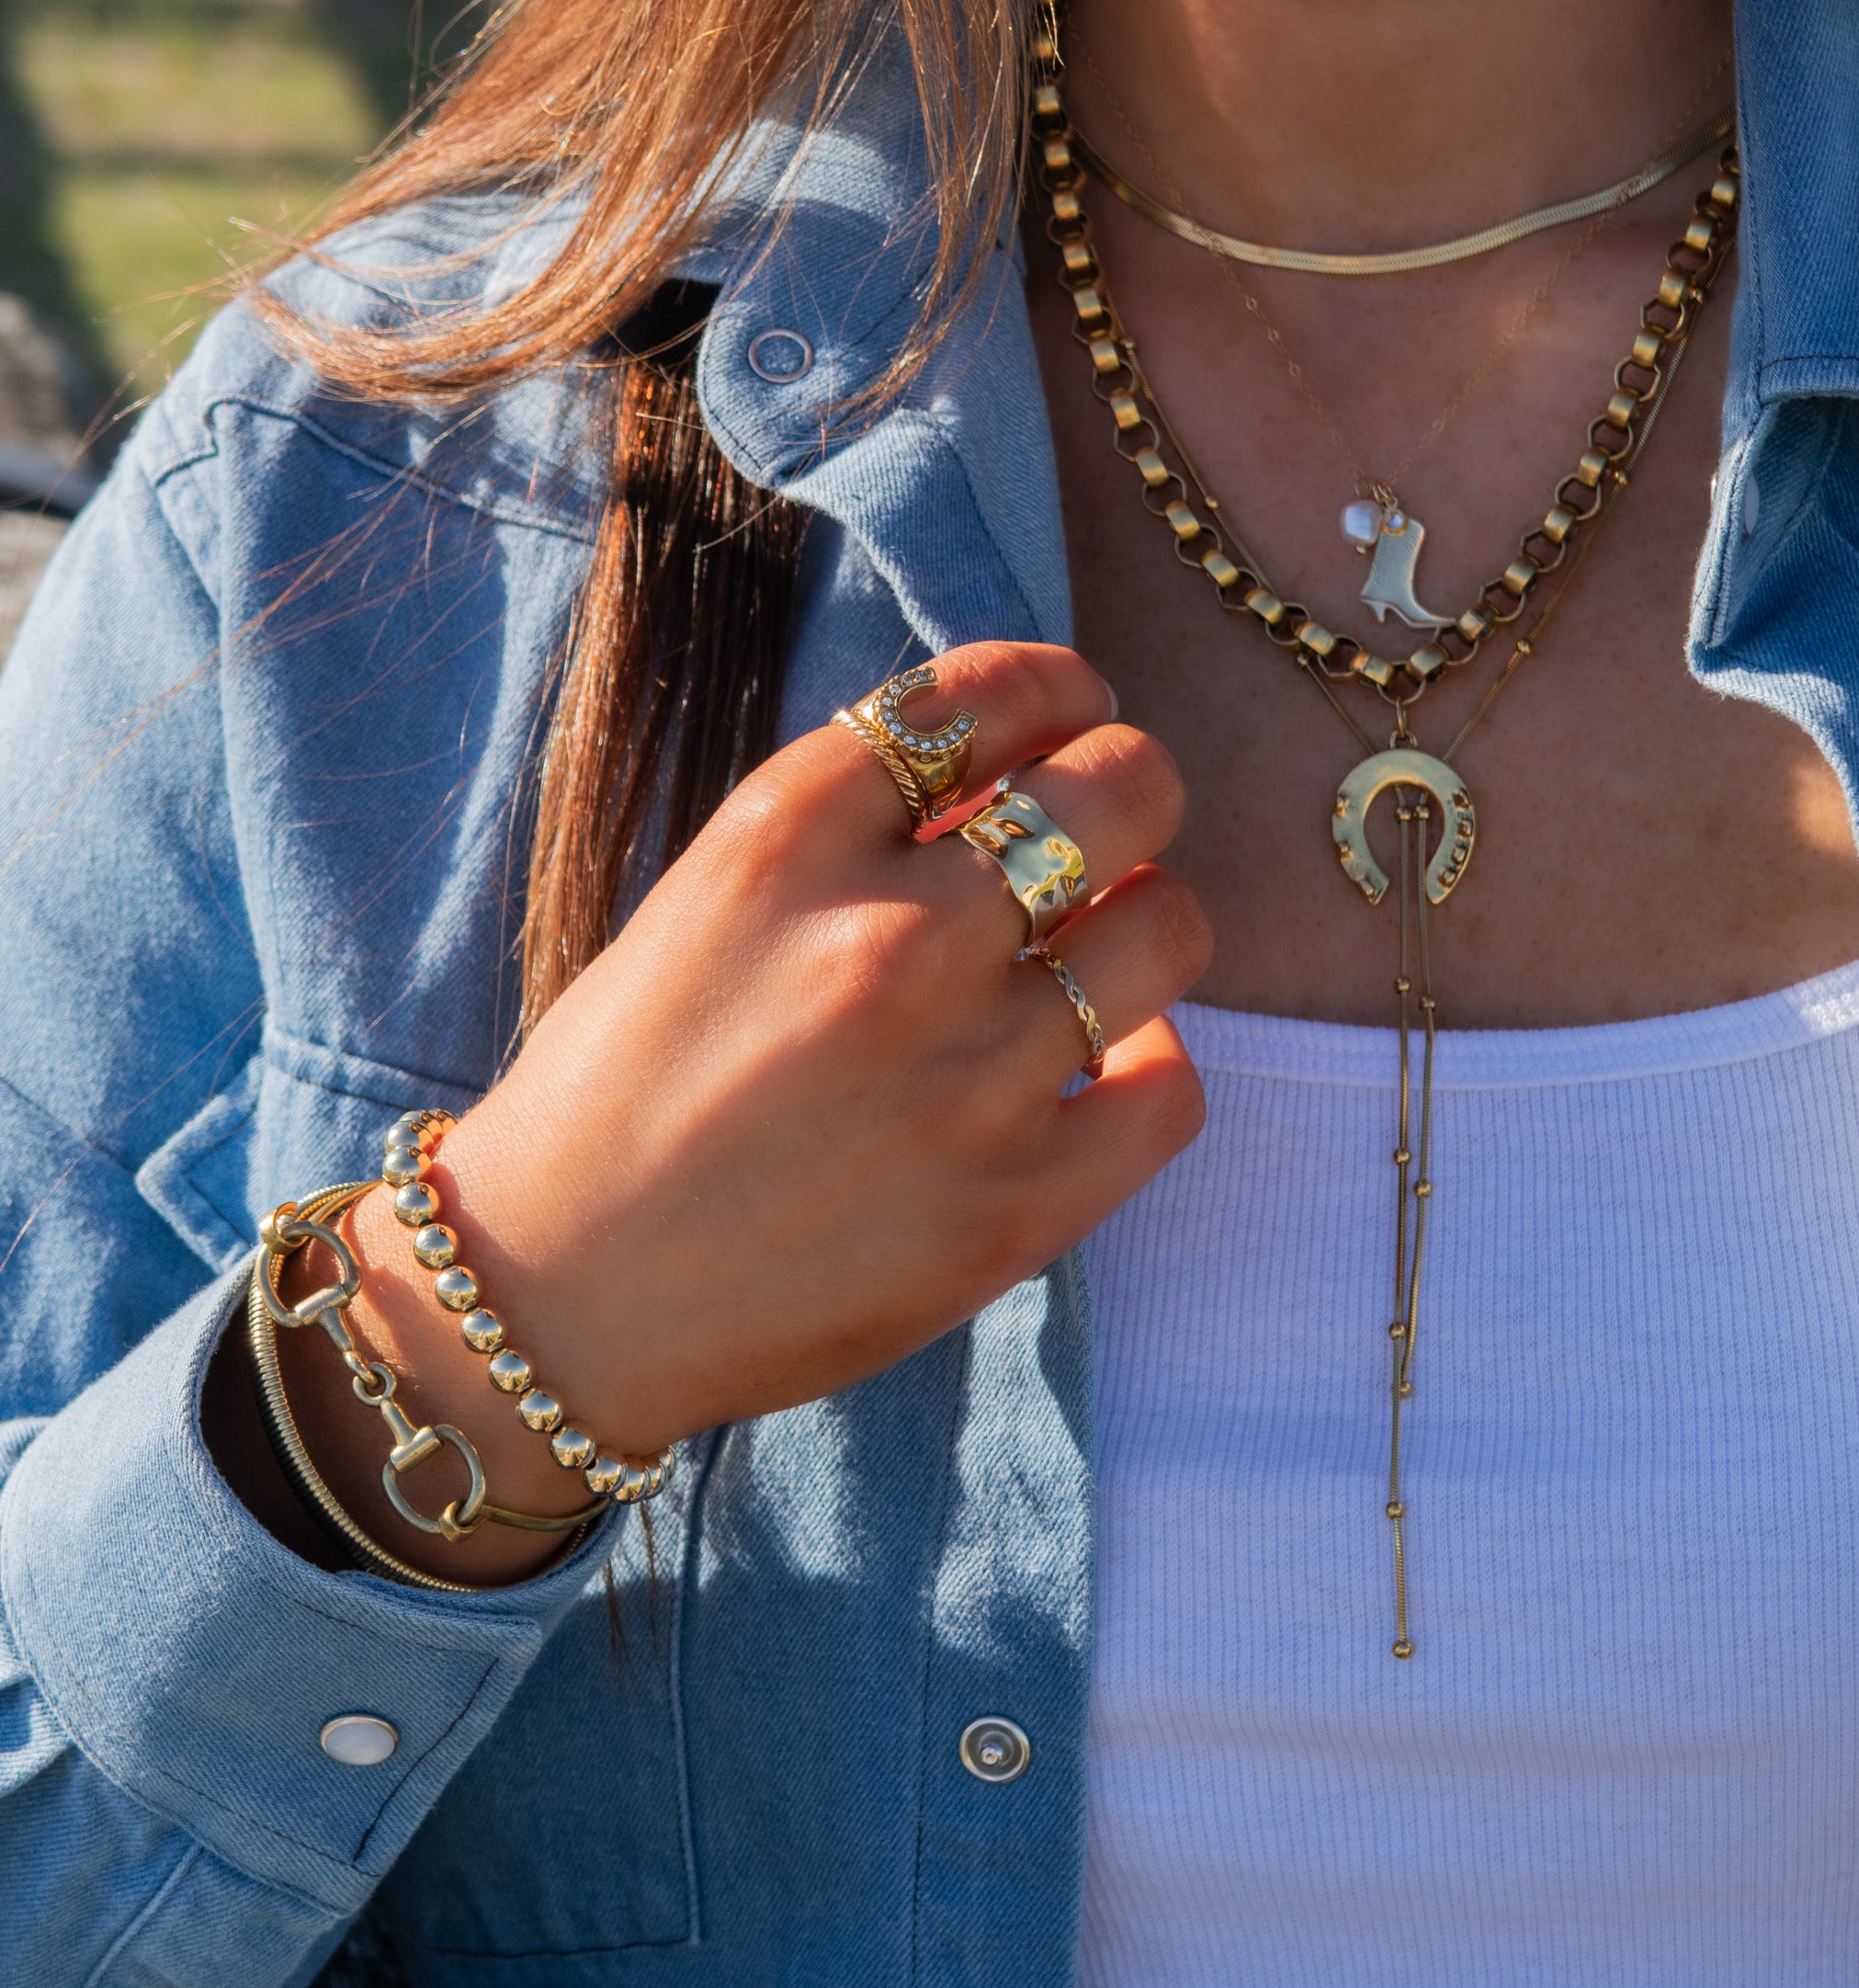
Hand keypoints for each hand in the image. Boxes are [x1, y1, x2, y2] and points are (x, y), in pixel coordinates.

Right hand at [281, 643, 1210, 1579]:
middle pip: (1117, 786)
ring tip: (1098, 948)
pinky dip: (1151, 1062)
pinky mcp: (1011, 1208)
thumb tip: (1012, 780)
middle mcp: (888, 937)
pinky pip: (1171, 1088)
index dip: (1058, 688)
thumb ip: (850, 831)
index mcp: (788, 838)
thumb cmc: (619, 1090)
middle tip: (1111, 822)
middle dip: (1129, 785)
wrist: (558, 1298)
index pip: (987, 694)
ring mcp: (962, 1077)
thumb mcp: (706, 900)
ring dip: (1146, 919)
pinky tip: (1099, 1065)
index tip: (1068, 714)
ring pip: (1167, 926)